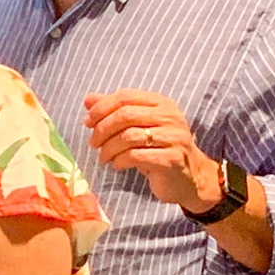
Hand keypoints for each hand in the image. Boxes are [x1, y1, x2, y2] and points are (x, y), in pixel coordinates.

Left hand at [83, 90, 223, 213]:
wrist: (187, 178)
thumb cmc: (157, 149)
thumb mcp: (136, 127)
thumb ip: (114, 111)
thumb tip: (88, 99)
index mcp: (161, 103)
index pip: (125, 96)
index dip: (101, 108)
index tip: (87, 122)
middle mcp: (170, 117)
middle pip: (125, 115)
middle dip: (102, 129)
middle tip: (93, 144)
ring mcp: (174, 137)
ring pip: (128, 136)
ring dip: (108, 148)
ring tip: (104, 157)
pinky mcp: (172, 159)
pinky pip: (136, 156)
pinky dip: (120, 160)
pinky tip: (117, 165)